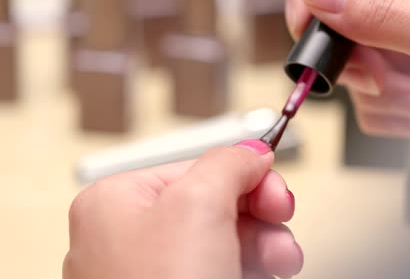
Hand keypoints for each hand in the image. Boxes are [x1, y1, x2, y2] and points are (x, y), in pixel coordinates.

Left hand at [63, 140, 303, 278]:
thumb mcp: (200, 202)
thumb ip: (229, 163)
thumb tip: (253, 151)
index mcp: (116, 202)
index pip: (196, 169)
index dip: (245, 177)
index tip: (276, 192)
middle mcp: (126, 238)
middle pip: (213, 206)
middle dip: (258, 216)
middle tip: (282, 222)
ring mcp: (149, 275)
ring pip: (221, 243)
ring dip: (262, 247)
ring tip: (283, 262)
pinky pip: (218, 271)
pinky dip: (248, 271)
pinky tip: (263, 275)